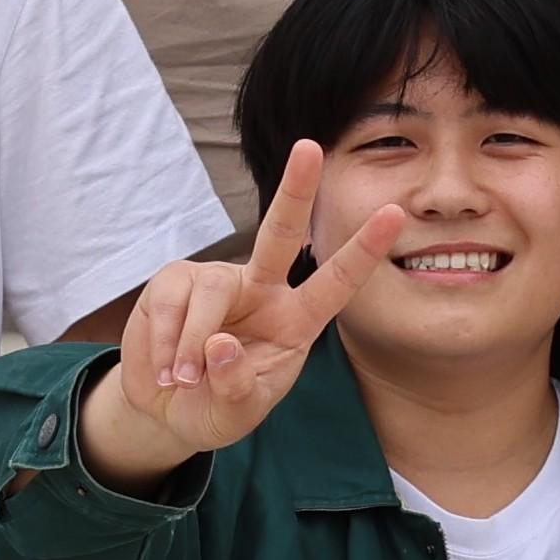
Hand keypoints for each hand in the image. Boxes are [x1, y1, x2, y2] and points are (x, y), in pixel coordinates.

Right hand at [80, 142, 403, 483]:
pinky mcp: (175, 282)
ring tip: (184, 379)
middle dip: (295, 189)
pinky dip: (165, 343)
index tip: (395, 214)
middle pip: (281, 233)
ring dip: (192, 345)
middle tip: (310, 147)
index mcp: (295, 320)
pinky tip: (166, 369)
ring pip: (212, 292)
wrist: (167, 410)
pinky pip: (171, 304)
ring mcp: (218, 281)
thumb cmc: (217, 406)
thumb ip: (236, 385)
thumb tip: (219, 344)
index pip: (336, 281)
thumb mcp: (237, 413)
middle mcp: (262, 289)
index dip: (363, 250)